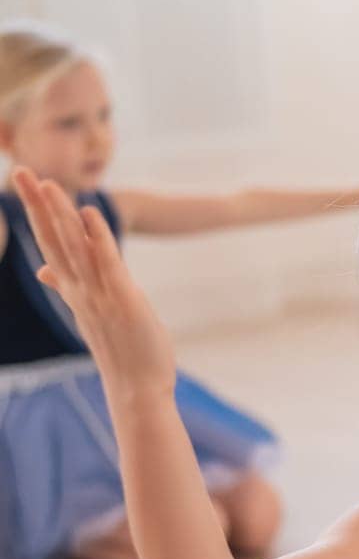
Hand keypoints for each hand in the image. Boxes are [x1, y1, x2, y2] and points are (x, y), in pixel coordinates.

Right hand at [12, 166, 176, 396]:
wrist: (136, 387)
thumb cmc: (119, 348)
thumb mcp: (89, 311)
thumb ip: (67, 286)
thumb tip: (44, 270)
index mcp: (74, 288)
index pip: (49, 243)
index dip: (37, 212)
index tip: (25, 183)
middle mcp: (80, 288)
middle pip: (54, 239)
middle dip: (38, 205)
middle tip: (20, 171)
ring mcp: (99, 294)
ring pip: (75, 248)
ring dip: (62, 215)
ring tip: (48, 183)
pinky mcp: (123, 300)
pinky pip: (108, 264)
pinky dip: (99, 239)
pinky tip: (89, 214)